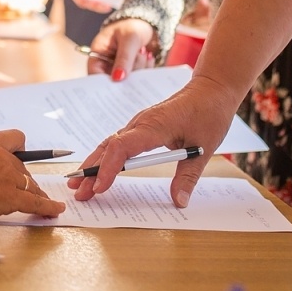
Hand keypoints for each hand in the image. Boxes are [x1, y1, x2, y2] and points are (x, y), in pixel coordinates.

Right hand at [0, 129, 65, 221]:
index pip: (15, 138)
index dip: (20, 150)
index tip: (21, 156)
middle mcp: (3, 158)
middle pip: (23, 170)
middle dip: (24, 182)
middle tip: (23, 193)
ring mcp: (9, 177)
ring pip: (30, 186)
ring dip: (36, 194)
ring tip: (43, 203)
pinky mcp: (11, 197)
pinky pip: (35, 202)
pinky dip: (48, 206)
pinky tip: (57, 209)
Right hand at [66, 73, 238, 205]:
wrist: (212, 88)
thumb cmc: (209, 113)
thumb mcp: (203, 149)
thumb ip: (188, 177)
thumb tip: (179, 202)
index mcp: (154, 126)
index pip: (122, 148)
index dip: (108, 168)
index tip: (100, 188)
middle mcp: (141, 123)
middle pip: (108, 147)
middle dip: (91, 170)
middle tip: (79, 193)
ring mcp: (139, 124)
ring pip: (109, 144)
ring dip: (94, 163)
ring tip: (79, 184)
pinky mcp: (141, 126)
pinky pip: (117, 142)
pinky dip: (105, 156)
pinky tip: (98, 168)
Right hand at [86, 18, 156, 78]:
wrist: (147, 23)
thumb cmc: (133, 25)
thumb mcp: (129, 38)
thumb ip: (124, 58)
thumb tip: (118, 78)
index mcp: (98, 53)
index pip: (95, 74)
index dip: (104, 82)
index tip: (118, 83)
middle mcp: (106, 64)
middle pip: (112, 80)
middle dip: (127, 75)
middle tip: (138, 63)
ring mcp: (119, 68)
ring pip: (127, 81)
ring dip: (139, 70)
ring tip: (144, 53)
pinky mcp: (131, 71)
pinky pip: (137, 78)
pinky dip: (145, 70)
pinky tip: (148, 57)